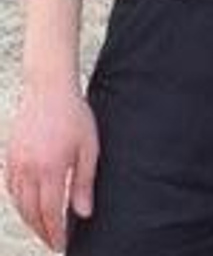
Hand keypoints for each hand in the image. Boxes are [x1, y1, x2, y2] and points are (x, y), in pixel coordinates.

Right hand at [4, 80, 99, 251]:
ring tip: (42, 227)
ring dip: (28, 219)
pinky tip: (27, 204)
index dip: (55, 233)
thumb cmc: (74, 114)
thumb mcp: (88, 147)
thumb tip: (83, 212)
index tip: (61, 245)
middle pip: (30, 212)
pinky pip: (9, 188)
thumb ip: (84, 181)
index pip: (50, 212)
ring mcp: (15, 163)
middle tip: (52, 241)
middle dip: (41, 231)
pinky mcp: (8, 155)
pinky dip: (17, 201)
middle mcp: (28, 169)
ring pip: (17, 203)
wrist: (49, 88)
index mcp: (51, 168)